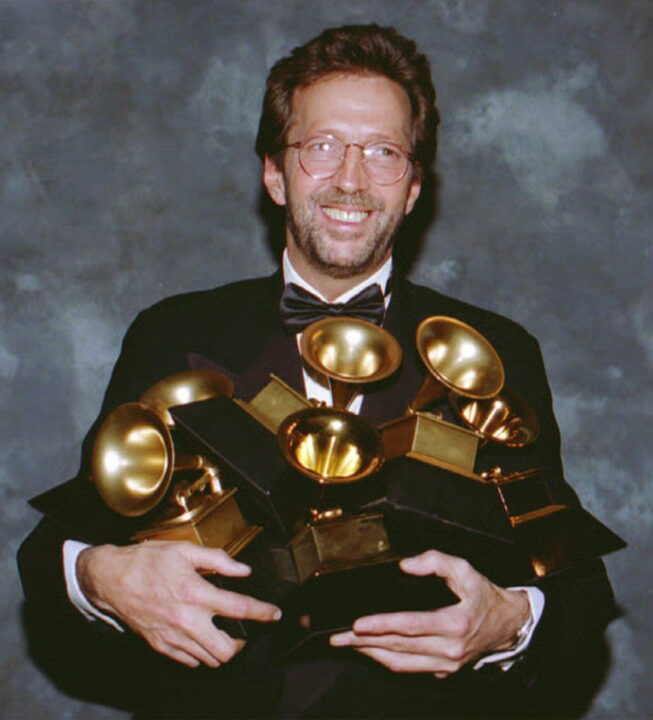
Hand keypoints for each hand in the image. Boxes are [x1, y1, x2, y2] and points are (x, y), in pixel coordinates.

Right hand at [77, 540, 280, 667]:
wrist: (110, 579)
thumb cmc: (146, 561)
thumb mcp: (184, 550)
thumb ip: (218, 559)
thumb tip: (243, 570)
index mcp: (195, 592)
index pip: (239, 608)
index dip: (262, 612)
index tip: (274, 614)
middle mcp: (186, 619)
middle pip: (225, 650)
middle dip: (241, 644)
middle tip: (243, 632)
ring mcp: (172, 637)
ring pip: (208, 660)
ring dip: (221, 650)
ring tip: (223, 635)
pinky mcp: (160, 646)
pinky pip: (188, 661)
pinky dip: (199, 654)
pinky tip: (200, 638)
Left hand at [330, 549, 529, 677]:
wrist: (508, 625)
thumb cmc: (484, 595)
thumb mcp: (465, 570)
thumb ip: (435, 561)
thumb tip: (405, 565)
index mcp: (454, 623)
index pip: (410, 626)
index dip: (381, 626)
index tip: (357, 624)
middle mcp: (450, 649)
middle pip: (398, 647)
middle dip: (364, 642)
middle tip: (338, 636)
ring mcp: (446, 664)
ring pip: (401, 663)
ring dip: (370, 654)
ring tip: (347, 644)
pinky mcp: (444, 670)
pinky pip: (410, 668)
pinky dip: (387, 660)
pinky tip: (371, 650)